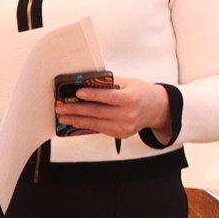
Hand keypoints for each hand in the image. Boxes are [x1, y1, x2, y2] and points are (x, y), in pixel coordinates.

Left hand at [54, 80, 173, 142]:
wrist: (157, 109)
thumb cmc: (141, 93)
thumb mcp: (129, 83)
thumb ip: (109, 84)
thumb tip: (86, 84)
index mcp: (132, 99)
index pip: (108, 97)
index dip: (92, 95)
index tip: (77, 93)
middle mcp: (128, 115)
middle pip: (98, 112)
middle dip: (76, 110)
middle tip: (61, 108)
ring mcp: (124, 127)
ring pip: (96, 123)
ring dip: (77, 120)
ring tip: (63, 117)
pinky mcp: (121, 134)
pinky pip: (100, 129)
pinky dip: (86, 125)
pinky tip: (76, 121)